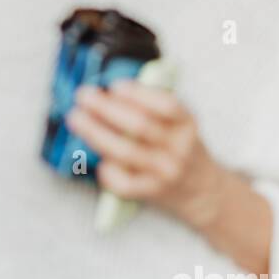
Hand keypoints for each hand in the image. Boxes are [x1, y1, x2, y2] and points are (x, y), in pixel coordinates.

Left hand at [64, 80, 226, 232]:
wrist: (201, 190)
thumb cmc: (179, 148)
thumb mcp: (179, 123)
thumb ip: (152, 107)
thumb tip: (109, 91)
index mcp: (187, 124)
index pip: (166, 106)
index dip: (139, 94)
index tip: (114, 85)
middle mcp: (179, 148)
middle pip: (140, 126)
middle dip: (106, 108)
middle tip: (83, 96)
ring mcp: (166, 172)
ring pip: (126, 151)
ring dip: (96, 132)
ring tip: (76, 118)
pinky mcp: (152, 192)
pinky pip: (124, 183)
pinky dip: (108, 170)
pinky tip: (99, 160)